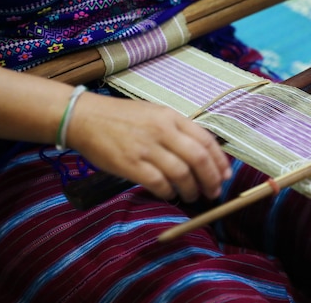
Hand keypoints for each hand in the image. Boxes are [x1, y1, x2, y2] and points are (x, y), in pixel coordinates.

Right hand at [67, 93, 230, 201]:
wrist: (85, 118)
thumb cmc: (121, 117)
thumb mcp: (154, 114)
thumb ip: (177, 130)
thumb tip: (201, 153)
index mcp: (171, 117)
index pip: (206, 140)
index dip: (219, 161)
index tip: (225, 174)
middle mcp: (162, 131)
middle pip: (199, 159)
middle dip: (211, 179)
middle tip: (214, 192)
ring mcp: (147, 148)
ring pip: (182, 174)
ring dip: (192, 190)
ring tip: (192, 196)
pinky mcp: (131, 165)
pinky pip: (159, 184)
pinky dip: (169, 192)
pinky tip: (170, 195)